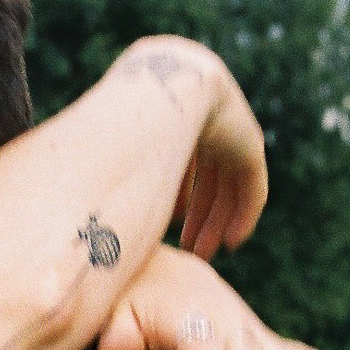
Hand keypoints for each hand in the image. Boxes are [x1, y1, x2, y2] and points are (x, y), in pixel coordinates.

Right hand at [116, 40, 268, 261]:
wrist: (160, 95)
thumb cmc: (120, 128)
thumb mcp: (119, 162)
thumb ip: (114, 183)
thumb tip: (97, 221)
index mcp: (173, 118)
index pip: (181, 168)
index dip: (175, 204)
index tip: (168, 235)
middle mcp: (203, 121)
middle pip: (206, 180)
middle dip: (198, 218)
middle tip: (190, 251)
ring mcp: (229, 130)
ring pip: (229, 187)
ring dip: (218, 223)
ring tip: (207, 254)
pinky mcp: (249, 143)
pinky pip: (252, 187)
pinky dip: (243, 216)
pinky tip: (232, 244)